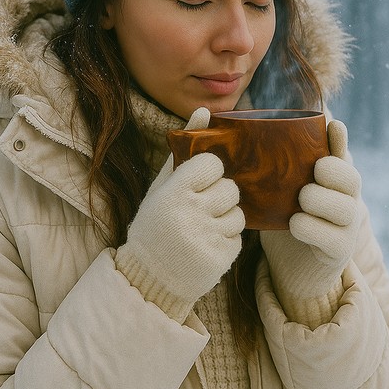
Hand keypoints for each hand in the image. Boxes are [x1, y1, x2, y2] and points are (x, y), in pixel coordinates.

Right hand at [115, 108, 245, 319]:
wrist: (148, 277)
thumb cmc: (156, 224)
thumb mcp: (162, 186)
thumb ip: (183, 148)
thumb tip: (204, 111)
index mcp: (172, 193)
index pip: (212, 164)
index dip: (209, 173)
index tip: (197, 184)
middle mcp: (188, 215)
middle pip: (230, 189)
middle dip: (219, 197)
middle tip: (199, 209)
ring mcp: (205, 239)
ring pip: (239, 214)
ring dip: (226, 220)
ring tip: (203, 228)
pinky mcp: (219, 260)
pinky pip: (239, 239)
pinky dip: (226, 241)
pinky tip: (206, 245)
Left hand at [260, 120, 361, 304]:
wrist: (289, 269)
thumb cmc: (281, 222)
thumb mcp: (276, 192)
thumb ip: (272, 169)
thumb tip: (241, 136)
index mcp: (333, 182)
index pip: (342, 156)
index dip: (340, 141)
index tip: (334, 125)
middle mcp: (347, 201)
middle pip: (351, 178)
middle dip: (331, 172)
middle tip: (311, 175)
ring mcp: (347, 227)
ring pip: (344, 207)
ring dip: (317, 200)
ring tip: (300, 201)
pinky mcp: (339, 251)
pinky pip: (331, 236)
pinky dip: (309, 227)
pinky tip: (295, 225)